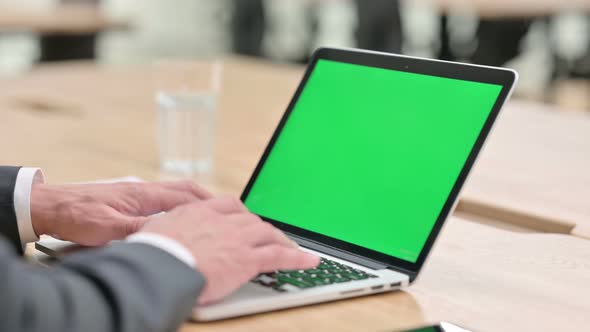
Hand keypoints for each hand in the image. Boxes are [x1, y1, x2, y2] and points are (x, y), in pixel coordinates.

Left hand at [31, 181, 211, 245]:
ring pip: (174, 192)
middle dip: (206, 197)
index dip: (206, 204)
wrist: (50, 205)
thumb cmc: (76, 215)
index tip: (223, 211)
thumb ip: (137, 229)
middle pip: (184, 189)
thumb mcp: (107, 228)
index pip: (184, 196)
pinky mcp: (129, 198)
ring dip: (193, 200)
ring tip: (208, 212)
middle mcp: (143, 189)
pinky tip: (178, 215)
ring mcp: (137, 192)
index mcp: (142, 194)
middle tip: (224, 208)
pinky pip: (162, 198)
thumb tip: (166, 231)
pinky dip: (178, 204)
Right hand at [140, 197, 319, 304]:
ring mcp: (237, 238)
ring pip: (267, 233)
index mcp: (200, 212)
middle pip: (251, 219)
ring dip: (281, 241)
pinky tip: (310, 262)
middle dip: (262, 228)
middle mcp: (222, 221)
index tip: (244, 218)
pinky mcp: (248, 259)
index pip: (229, 205)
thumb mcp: (153, 231)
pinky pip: (279, 256)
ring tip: (291, 248)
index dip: (240, 213)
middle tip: (269, 236)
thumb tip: (157, 232)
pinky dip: (298, 258)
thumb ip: (164, 228)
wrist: (159, 267)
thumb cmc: (150, 254)